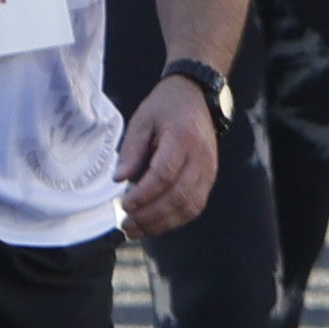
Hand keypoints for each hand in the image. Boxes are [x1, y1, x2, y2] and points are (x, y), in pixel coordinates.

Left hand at [113, 73, 219, 237]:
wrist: (197, 97)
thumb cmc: (166, 108)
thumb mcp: (142, 120)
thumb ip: (131, 150)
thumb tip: (119, 180)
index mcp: (182, 139)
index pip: (164, 174)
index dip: (144, 194)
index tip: (123, 204)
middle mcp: (200, 158)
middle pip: (178, 196)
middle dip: (150, 215)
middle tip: (125, 224)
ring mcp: (209, 171)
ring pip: (189, 207)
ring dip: (162, 223)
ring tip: (136, 230)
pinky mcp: (209, 179)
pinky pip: (195, 206)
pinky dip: (174, 220)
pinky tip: (154, 224)